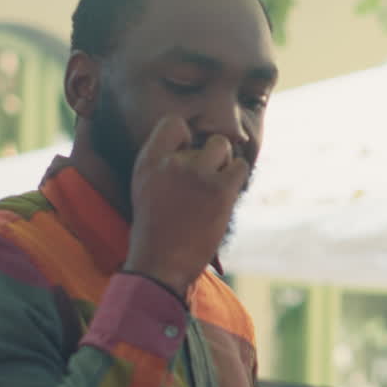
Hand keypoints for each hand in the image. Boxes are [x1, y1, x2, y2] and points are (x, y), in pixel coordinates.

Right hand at [124, 116, 248, 294]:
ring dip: (225, 163)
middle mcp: (171, 162)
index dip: (187, 137)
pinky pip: (240, 167)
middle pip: (205, 138)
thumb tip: (192, 151)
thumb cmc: (155, 232)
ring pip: (223, 146)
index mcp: (148, 161)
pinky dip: (238, 178)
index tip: (188, 156)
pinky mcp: (218, 190)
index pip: (173, 123)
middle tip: (206, 179)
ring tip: (216, 187)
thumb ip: (164, 166)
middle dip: (211, 154)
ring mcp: (196, 174)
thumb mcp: (145, 189)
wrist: (160, 263)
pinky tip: (226, 196)